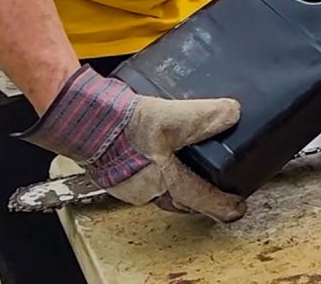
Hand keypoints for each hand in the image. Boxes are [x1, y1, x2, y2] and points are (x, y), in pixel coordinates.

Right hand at [17, 66, 246, 221]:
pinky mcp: (114, 168)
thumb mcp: (175, 118)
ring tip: (185, 165)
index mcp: (164, 182)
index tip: (237, 207)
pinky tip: (154, 148)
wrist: (83, 118)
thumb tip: (232, 113)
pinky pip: (142, 172)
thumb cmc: (121, 128)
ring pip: (159, 186)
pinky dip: (153, 163)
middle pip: (180, 197)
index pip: (202, 200)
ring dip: (174, 177)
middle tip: (212, 187)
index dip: (223, 204)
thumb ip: (207, 116)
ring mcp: (127, 181)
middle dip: (197, 192)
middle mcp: (145, 188)